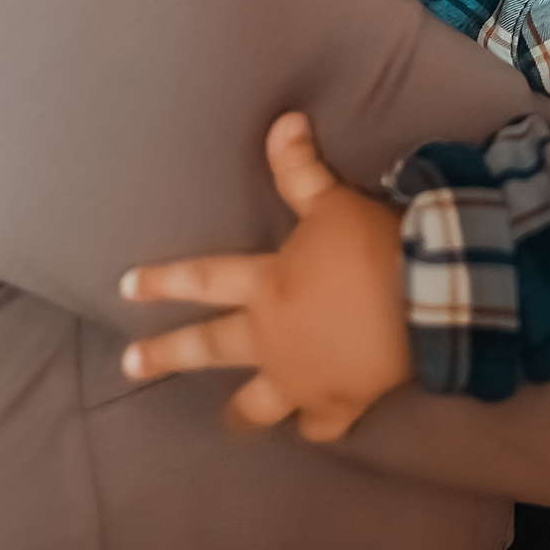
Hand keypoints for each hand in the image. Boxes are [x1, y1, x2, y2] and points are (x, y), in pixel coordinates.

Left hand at [120, 113, 412, 440]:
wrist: (424, 300)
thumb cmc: (371, 248)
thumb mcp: (333, 201)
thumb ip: (301, 167)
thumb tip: (284, 119)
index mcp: (264, 287)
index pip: (200, 279)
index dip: (161, 282)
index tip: (125, 289)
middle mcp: (271, 338)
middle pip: (208, 348)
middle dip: (166, 355)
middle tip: (131, 364)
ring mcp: (302, 379)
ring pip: (257, 405)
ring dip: (241, 413)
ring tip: (229, 423)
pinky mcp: (340, 405)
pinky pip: (320, 426)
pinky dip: (316, 427)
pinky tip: (311, 430)